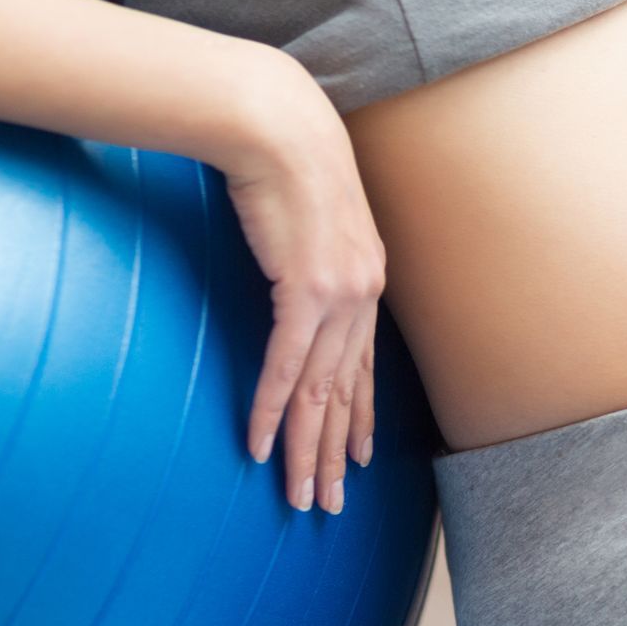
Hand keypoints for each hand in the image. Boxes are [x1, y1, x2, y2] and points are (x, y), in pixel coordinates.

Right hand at [223, 54, 387, 513]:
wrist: (275, 121)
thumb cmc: (283, 161)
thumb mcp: (307, 220)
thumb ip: (307, 260)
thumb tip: (292, 280)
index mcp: (367, 280)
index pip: (363, 368)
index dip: (360, 418)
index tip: (359, 457)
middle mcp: (362, 295)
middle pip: (345, 394)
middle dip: (334, 455)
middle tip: (327, 504)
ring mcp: (338, 296)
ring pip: (319, 394)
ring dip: (305, 450)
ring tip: (300, 496)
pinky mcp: (305, 292)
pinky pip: (286, 368)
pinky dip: (270, 410)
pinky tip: (259, 446)